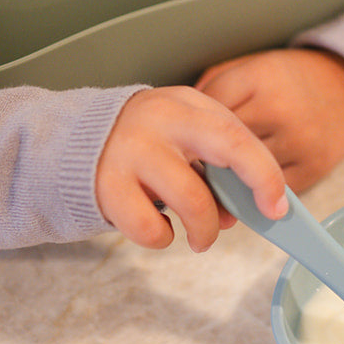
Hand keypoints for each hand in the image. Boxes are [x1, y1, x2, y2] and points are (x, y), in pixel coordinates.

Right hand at [94, 86, 286, 251]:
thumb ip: (215, 166)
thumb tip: (252, 209)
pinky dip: (162, 238)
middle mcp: (162, 119)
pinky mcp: (107, 186)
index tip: (277, 207)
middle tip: (255, 218)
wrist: (67, 146)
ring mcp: (132, 151)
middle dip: (255, 186)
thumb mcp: (178, 140)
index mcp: (186, 105)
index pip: (239, 136)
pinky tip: (159, 228)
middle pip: (230, 149)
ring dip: (204, 231)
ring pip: (193, 202)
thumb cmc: (139, 149)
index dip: (266, 174)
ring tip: (199, 238)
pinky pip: (152, 229)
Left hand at [195, 48, 343, 192]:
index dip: (194, 130)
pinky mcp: (313, 167)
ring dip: (229, 184)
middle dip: (207, 161)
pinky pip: (271, 191)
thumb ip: (215, 88)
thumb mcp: (252, 67)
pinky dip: (258, 193)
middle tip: (194, 169)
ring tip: (220, 181)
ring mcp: (298, 142)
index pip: (208, 114)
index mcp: (259, 78)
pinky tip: (251, 186)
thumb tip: (184, 127)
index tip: (188, 139)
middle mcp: (279, 110)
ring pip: (246, 176)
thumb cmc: (292, 79)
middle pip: (224, 149)